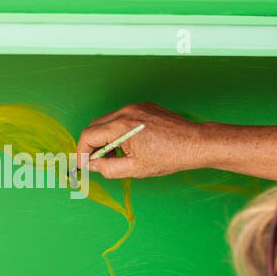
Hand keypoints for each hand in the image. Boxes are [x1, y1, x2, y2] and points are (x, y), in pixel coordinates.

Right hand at [75, 103, 209, 178]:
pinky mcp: (144, 106)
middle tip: (98, 163)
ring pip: (108, 121)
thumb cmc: (170, 156)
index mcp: (122, 126)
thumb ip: (108, 169)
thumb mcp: (135, 169)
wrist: (195, 143)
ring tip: (117, 156)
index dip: (81, 152)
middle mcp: (126, 111)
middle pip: (95, 126)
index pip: (88, 135)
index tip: (82, 164)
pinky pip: (122, 117)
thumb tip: (92, 166)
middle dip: (92, 145)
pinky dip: (118, 131)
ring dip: (105, 138)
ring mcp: (136, 106)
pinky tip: (129, 146)